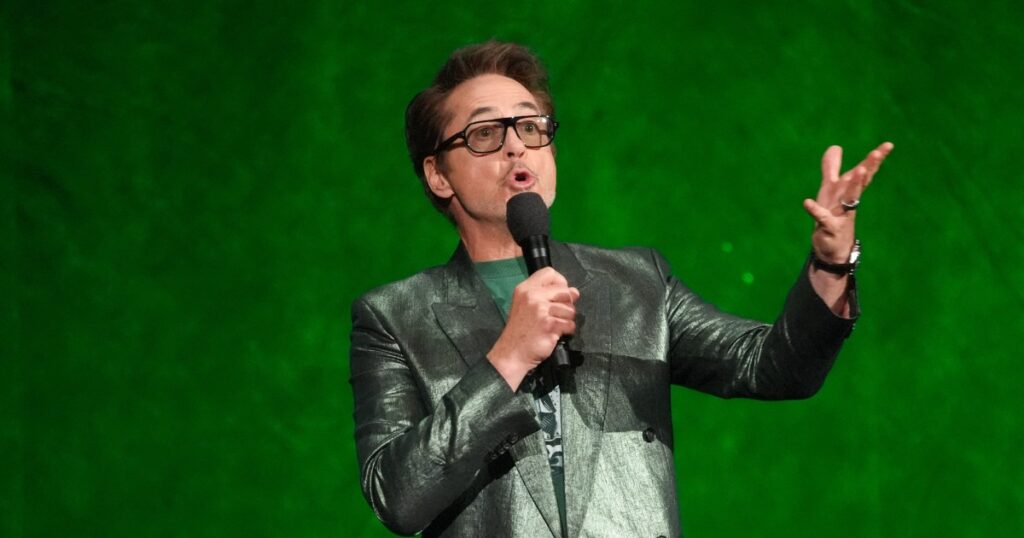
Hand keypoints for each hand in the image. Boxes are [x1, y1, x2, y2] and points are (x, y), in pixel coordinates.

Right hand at [487, 267, 578, 389]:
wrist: (512, 353)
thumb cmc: (520, 330)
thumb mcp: (525, 305)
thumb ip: (546, 295)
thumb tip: (574, 291)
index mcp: (525, 288)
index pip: (550, 272)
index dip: (560, 282)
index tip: (559, 294)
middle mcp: (532, 296)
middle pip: (565, 291)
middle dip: (567, 304)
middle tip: (557, 315)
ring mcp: (541, 310)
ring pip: (570, 309)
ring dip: (567, 320)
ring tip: (554, 326)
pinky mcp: (549, 325)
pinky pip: (570, 324)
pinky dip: (566, 331)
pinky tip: (555, 334)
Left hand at [803, 142, 893, 262]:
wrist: (832, 247)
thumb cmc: (833, 214)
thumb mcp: (830, 189)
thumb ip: (831, 168)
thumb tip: (835, 146)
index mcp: (849, 190)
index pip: (864, 172)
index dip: (875, 159)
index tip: (888, 144)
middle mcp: (849, 201)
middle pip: (860, 183)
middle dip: (869, 167)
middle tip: (877, 153)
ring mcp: (841, 215)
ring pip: (850, 199)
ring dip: (855, 185)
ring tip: (860, 170)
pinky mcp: (830, 228)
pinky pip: (822, 218)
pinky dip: (815, 210)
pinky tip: (807, 202)